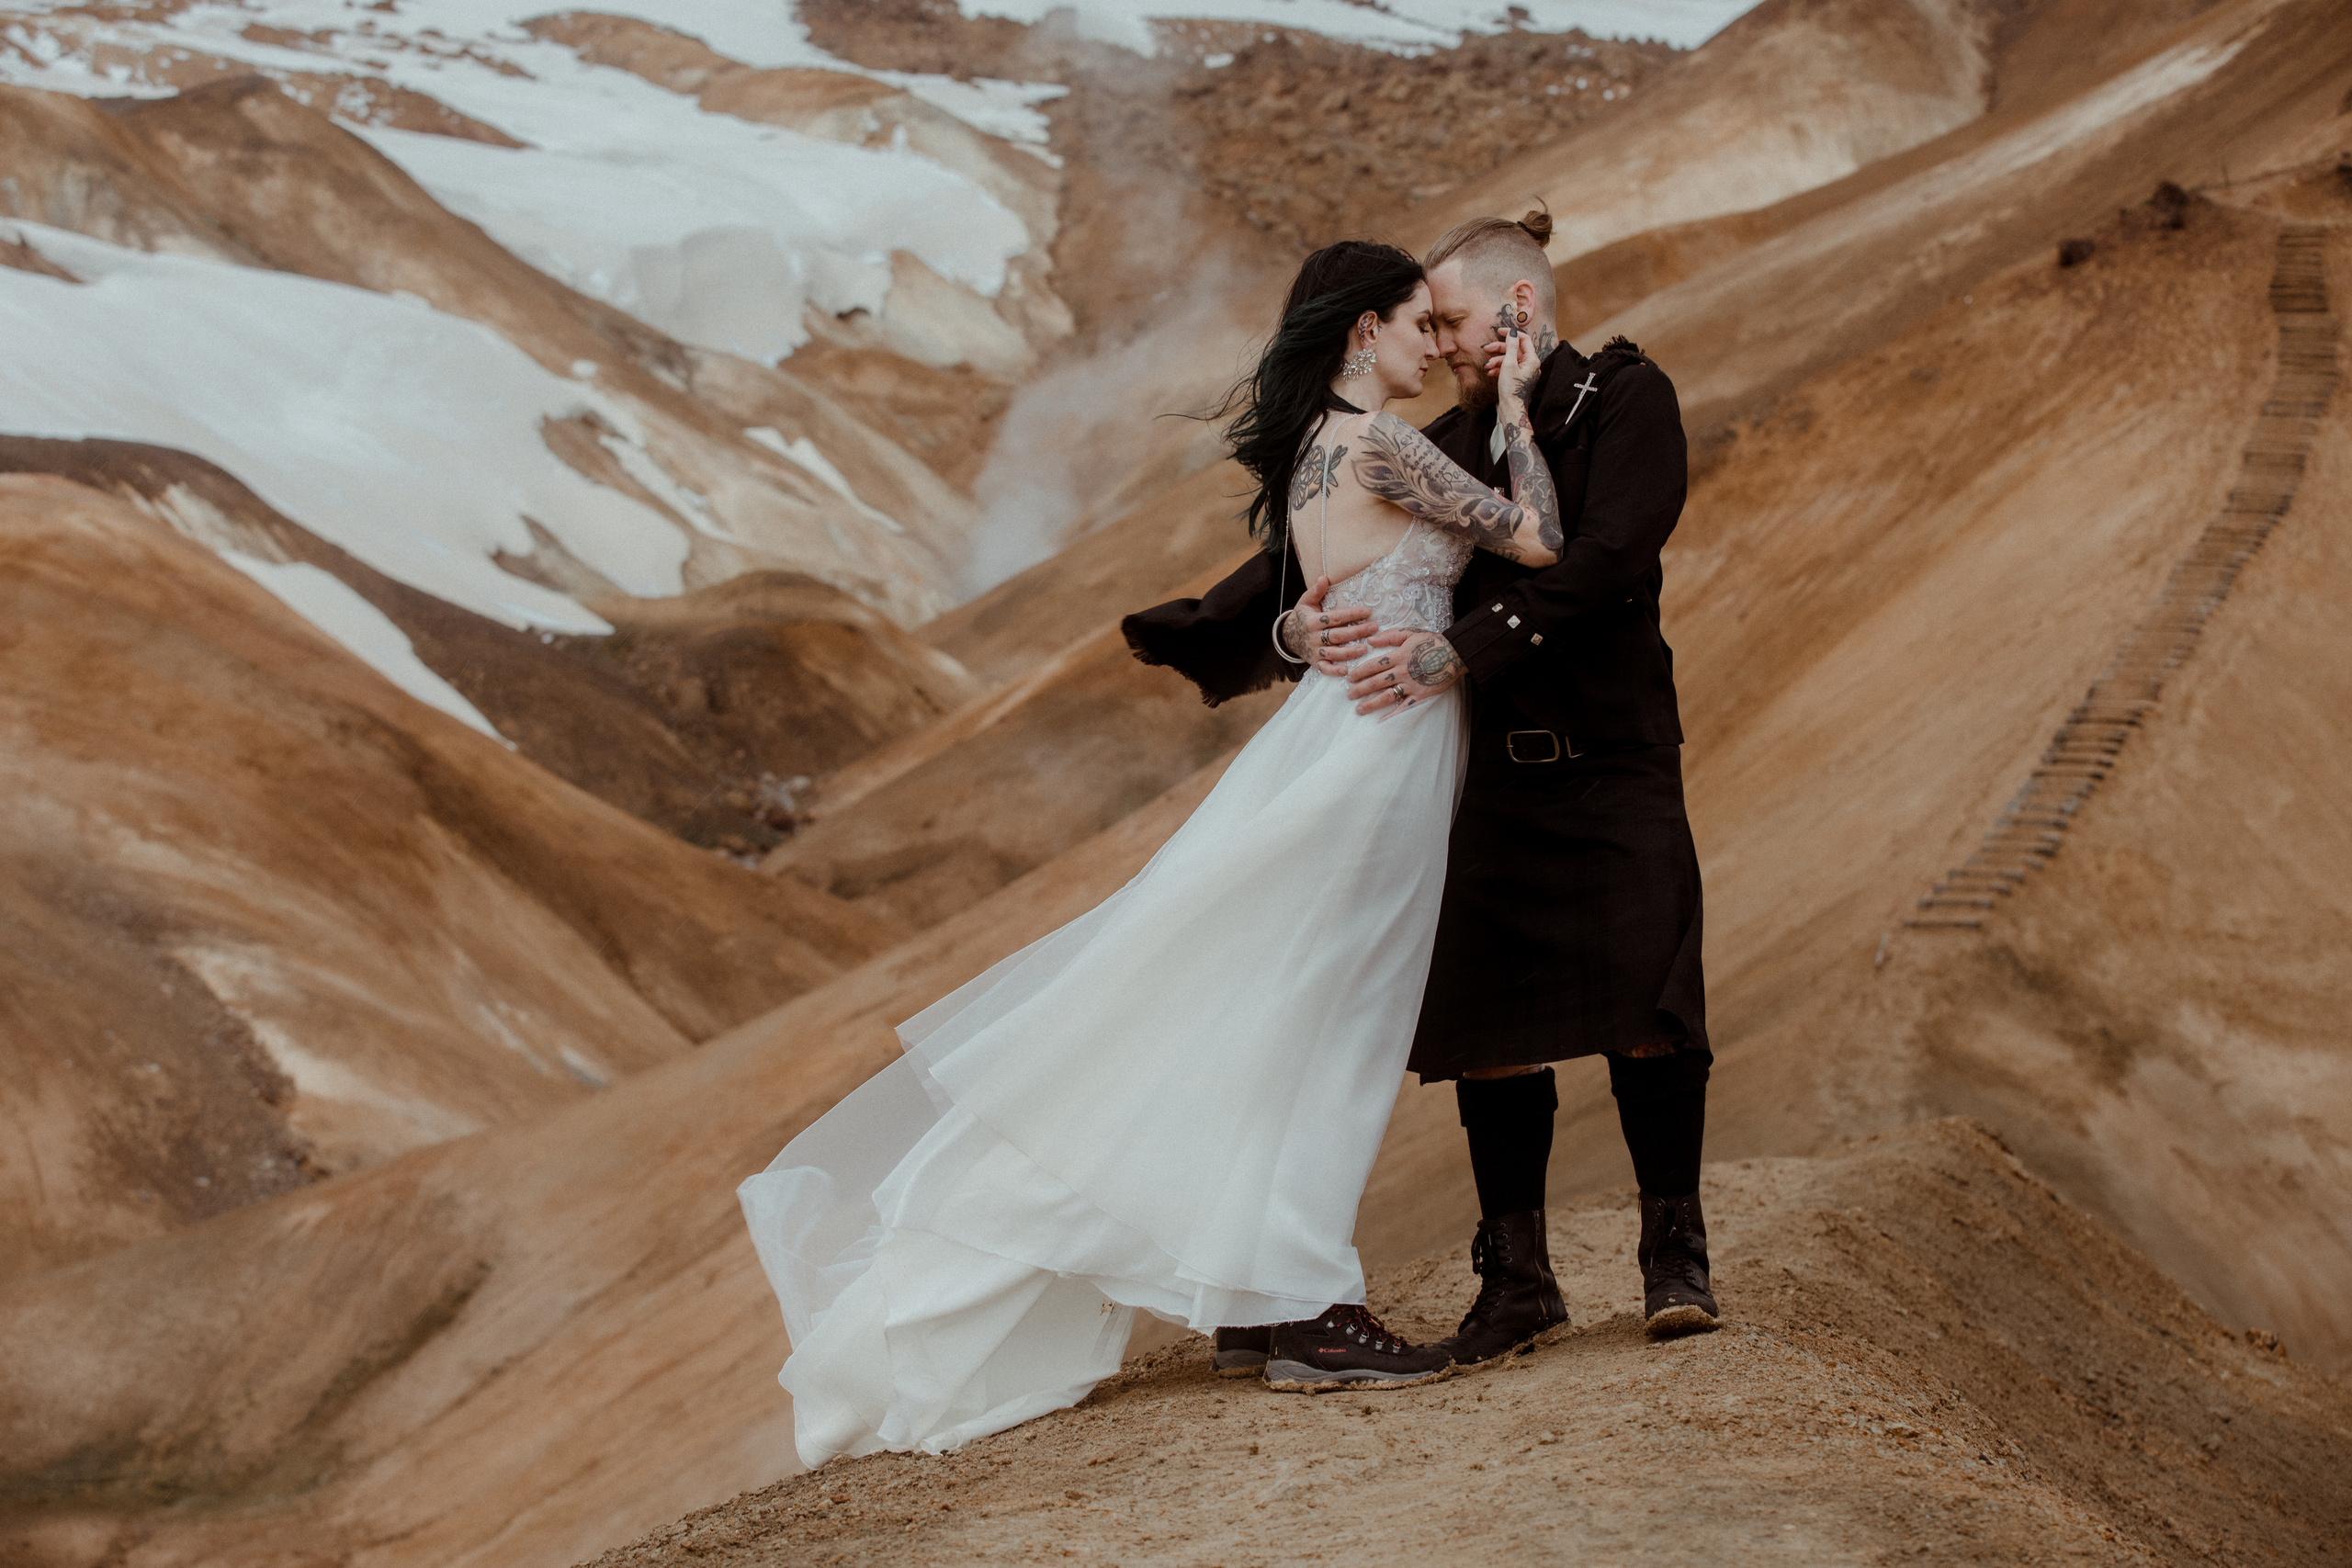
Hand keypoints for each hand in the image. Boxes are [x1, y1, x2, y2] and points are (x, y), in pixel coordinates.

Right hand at [1284, 576, 1383, 676]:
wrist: (1289, 637)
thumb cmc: (1303, 616)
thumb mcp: (1306, 602)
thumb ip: (1316, 591)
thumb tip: (1323, 577)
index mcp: (1313, 621)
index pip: (1334, 618)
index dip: (1350, 614)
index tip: (1367, 611)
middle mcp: (1314, 637)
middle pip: (1337, 635)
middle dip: (1356, 632)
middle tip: (1373, 628)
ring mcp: (1314, 651)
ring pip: (1333, 653)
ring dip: (1348, 653)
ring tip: (1364, 650)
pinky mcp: (1315, 662)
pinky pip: (1324, 668)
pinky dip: (1334, 671)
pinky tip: (1346, 671)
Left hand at [1345, 629, 1464, 714]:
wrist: (1456, 653)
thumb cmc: (1433, 642)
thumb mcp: (1411, 633)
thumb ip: (1390, 636)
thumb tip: (1371, 640)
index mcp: (1398, 656)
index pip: (1373, 665)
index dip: (1359, 672)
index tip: (1350, 677)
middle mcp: (1402, 671)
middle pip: (1376, 682)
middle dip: (1360, 689)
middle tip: (1349, 694)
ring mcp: (1411, 685)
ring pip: (1387, 696)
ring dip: (1371, 703)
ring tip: (1359, 709)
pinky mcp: (1421, 695)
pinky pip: (1404, 708)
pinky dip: (1393, 716)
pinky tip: (1381, 721)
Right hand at [1489, 328, 1541, 409]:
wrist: (1511, 410)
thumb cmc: (1512, 389)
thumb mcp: (1509, 364)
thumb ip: (1511, 347)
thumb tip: (1513, 332)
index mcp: (1532, 359)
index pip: (1523, 339)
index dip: (1511, 333)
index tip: (1499, 331)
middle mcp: (1529, 364)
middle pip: (1514, 349)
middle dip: (1498, 349)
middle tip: (1485, 348)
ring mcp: (1523, 372)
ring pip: (1508, 359)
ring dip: (1495, 361)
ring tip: (1486, 366)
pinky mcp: (1516, 378)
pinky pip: (1507, 368)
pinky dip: (1498, 368)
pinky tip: (1489, 373)